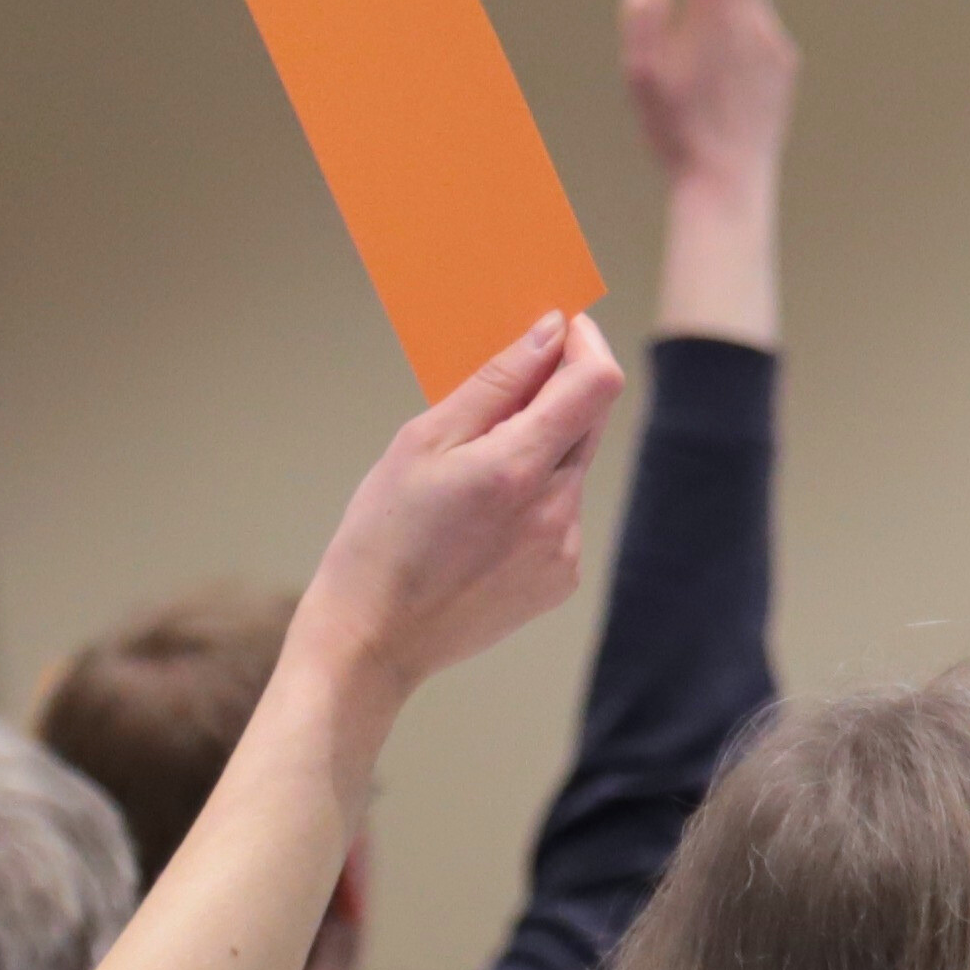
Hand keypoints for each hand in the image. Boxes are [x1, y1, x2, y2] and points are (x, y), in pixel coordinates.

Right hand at [278, 316, 627, 777]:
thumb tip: (549, 332)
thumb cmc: (381, 537)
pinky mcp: (561, 580)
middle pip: (589, 423)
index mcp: (518, 469)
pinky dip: (533, 501)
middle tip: (502, 390)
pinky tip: (480, 524)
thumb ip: (495, 383)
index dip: (586, 344)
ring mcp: (565, 551)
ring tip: (469, 479)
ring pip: (571, 470)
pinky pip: (562, 516)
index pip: (596, 383)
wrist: (373, 641)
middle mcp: (557, 511)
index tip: (560, 328)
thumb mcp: (421, 443)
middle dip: (557, 393)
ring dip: (539, 452)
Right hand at [627, 0, 798, 344]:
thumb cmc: (676, 127)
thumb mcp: (637, 65)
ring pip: (742, 6)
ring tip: (682, 59)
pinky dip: (728, 40)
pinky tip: (709, 82)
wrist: (727, 187)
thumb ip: (642, 6)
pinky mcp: (784, 70)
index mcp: (724, 12)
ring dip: (712, 12)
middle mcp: (760, 22)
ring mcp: (778, 47)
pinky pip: (753, 35)